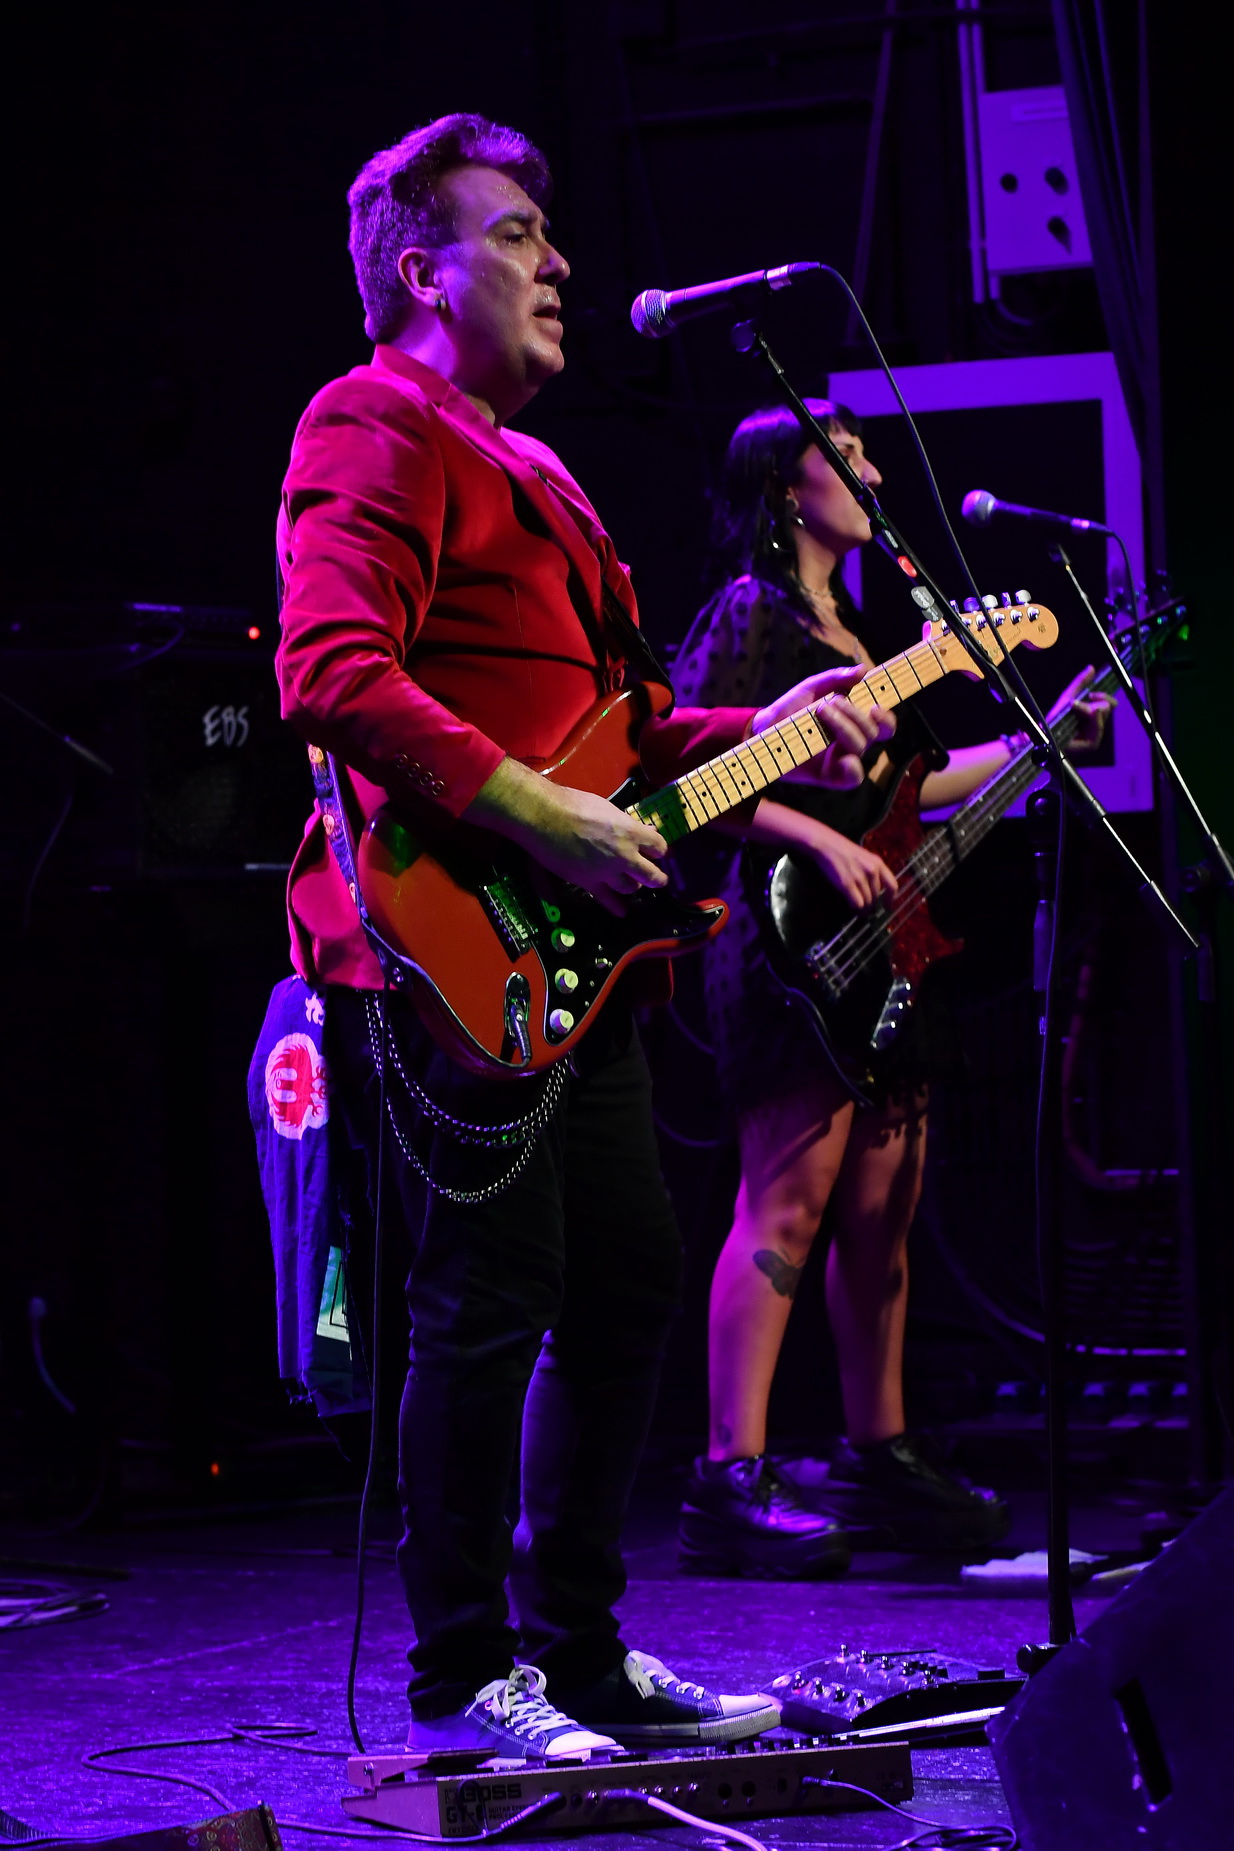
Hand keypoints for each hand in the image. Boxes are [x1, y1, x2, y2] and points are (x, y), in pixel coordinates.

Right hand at [465, 757, 667, 914]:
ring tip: (632, 883)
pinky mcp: (588, 883)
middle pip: (651, 875)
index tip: (656, 850)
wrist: (545, 817)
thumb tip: (642, 830)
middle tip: (658, 878)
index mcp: (630, 832)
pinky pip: (607, 900)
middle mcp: (624, 855)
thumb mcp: (607, 807)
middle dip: (657, 877)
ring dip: (633, 885)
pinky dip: (616, 907)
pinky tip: (622, 912)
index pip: (658, 847)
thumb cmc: (573, 804)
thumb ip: (626, 823)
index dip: (659, 849)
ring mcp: (607, 872)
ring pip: (630, 887)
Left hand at [752, 665, 894, 790]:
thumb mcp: (812, 687)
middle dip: (855, 715)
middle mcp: (852, 741)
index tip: (875, 706)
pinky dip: (853, 767)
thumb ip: (837, 678)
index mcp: (854, 722)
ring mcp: (842, 758)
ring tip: (821, 712)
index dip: (886, 718)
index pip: (882, 724)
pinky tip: (843, 758)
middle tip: (831, 702)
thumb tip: (863, 670)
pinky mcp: (830, 776)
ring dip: (845, 727)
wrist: (764, 728)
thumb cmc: (791, 708)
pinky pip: (853, 777)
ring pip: (861, 747)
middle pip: (873, 732)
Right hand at [800, 819, 898, 909]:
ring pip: (867, 902)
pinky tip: (852, 906)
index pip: (892, 886)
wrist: (826, 845)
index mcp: (878, 863)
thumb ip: (873, 870)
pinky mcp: (847, 885)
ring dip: (863, 908)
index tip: (887, 906)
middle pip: (876, 896)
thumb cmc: (843, 850)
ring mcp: (860, 878)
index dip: (890, 899)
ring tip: (858, 909)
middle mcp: (872, 871)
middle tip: (866, 908)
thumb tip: (875, 889)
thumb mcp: (865, 857)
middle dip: (871, 904)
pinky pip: (857, 903)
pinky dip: (856, 908)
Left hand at [1046, 664, 1113, 758]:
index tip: (1092, 693)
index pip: (1110, 703)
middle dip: (1098, 699)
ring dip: (1087, 707)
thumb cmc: (1055, 717)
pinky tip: (1076, 714)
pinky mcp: (1092, 743)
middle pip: (1109, 706)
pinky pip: (1098, 727)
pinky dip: (1087, 716)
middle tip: (1081, 701)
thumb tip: (1092, 668)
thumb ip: (1080, 683)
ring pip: (1103, 713)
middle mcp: (1096, 725)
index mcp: (1093, 714)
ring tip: (1073, 708)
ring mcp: (1095, 735)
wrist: (1043, 733)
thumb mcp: (1068, 697)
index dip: (1105, 696)